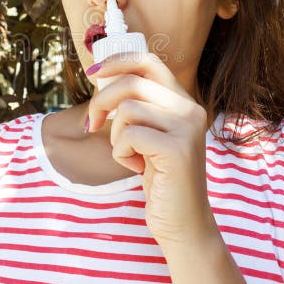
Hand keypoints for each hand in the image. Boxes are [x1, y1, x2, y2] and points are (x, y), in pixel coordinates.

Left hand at [86, 51, 215, 244]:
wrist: (183, 222)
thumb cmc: (161, 179)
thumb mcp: (150, 135)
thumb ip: (139, 107)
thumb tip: (103, 77)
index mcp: (184, 102)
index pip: (149, 62)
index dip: (117, 62)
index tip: (93, 74)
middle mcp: (190, 109)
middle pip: (132, 82)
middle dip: (101, 102)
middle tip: (93, 125)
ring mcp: (187, 128)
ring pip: (128, 109)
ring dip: (115, 134)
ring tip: (129, 154)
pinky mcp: (177, 150)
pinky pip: (129, 134)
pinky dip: (121, 152)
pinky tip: (136, 167)